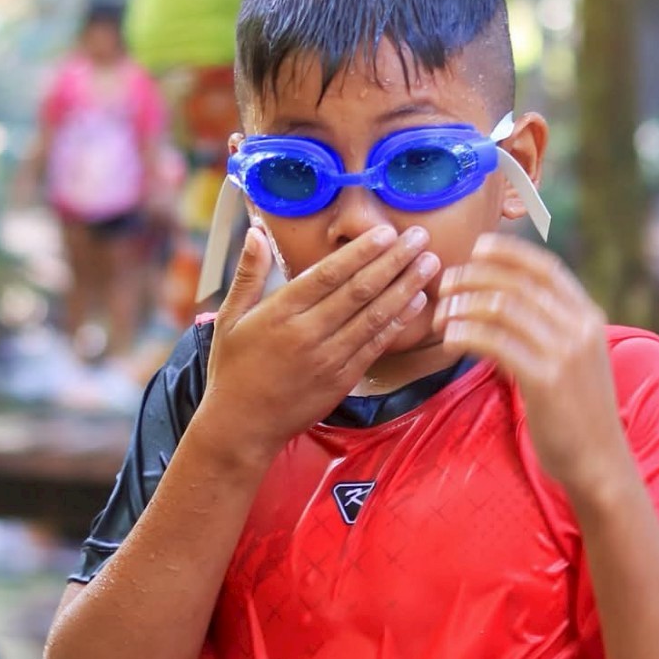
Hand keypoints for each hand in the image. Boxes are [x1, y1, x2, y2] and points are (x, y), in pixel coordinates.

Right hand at [200, 224, 439, 461]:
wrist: (242, 426)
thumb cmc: (233, 369)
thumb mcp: (229, 318)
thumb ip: (247, 274)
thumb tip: (256, 232)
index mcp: (280, 313)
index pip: (328, 274)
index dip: (360, 252)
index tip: (386, 232)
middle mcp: (308, 333)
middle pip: (359, 291)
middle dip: (393, 261)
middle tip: (420, 237)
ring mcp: (328, 359)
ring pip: (374, 317)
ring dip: (405, 288)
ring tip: (429, 264)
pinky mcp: (342, 381)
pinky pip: (375, 346)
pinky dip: (397, 323)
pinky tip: (416, 303)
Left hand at [433, 232, 630, 499]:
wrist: (599, 461)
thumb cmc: (576, 413)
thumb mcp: (573, 360)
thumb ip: (549, 330)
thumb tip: (505, 306)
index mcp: (588, 317)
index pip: (545, 268)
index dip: (509, 252)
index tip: (476, 248)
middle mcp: (580, 327)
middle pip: (517, 283)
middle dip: (473, 277)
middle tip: (444, 286)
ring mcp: (565, 352)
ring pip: (502, 308)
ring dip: (463, 306)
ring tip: (441, 318)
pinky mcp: (545, 379)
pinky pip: (496, 342)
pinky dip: (467, 333)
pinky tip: (450, 339)